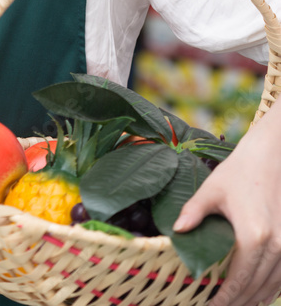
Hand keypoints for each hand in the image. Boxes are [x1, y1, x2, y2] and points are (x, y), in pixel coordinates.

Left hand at [173, 98, 280, 305]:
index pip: (238, 280)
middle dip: (237, 303)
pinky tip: (258, 295)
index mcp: (254, 236)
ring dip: (255, 300)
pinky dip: (270, 289)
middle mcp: (276, 246)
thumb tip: (177, 231)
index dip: (224, 299)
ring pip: (273, 286)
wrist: (272, 155)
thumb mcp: (212, 189)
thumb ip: (194, 212)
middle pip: (256, 288)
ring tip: (235, 305)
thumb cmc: (240, 170)